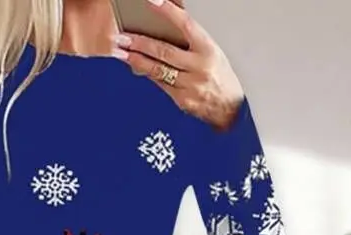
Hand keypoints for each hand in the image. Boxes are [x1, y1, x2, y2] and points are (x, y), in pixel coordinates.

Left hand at [112, 0, 244, 129]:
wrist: (229, 108)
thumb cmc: (219, 75)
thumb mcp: (211, 51)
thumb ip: (190, 37)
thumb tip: (171, 17)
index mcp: (208, 49)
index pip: (186, 24)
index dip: (168, 11)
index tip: (152, 0)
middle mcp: (199, 66)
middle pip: (165, 51)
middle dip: (140, 43)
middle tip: (123, 37)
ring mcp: (190, 85)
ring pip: (158, 70)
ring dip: (136, 60)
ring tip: (121, 52)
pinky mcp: (182, 100)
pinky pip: (160, 85)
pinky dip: (146, 74)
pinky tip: (134, 67)